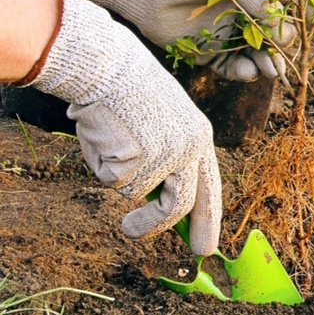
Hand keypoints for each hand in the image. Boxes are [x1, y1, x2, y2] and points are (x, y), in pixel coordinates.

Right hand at [22, 0, 221, 254]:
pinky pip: (112, 179)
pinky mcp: (137, 160)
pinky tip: (104, 136)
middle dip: (156, 228)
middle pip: (180, 205)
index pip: (210, 188)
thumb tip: (159, 203)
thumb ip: (169, 159)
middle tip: (131, 234)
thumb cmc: (131, 93)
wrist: (111, 66)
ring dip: (119, 180)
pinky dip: (102, 163)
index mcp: (201, 139)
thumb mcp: (164, 123)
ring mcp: (164, 156)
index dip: (207, 220)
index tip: (204, 248)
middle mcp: (189, 150)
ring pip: (137, 193)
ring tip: (110, 150)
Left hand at [40, 0, 288, 81]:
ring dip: (270, 63)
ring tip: (271, 70)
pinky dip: (244, 72)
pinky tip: (247, 71)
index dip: (309, 18)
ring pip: (259, 54)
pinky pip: (234, 67)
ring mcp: (228, 31)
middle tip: (290, 58)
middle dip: (289, 48)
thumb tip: (285, 29)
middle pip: (279, 34)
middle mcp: (245, 9)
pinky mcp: (208, 52)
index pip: (291, 3)